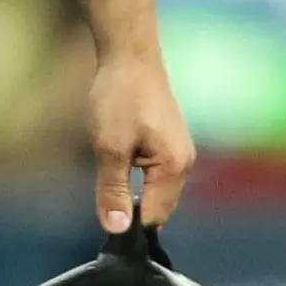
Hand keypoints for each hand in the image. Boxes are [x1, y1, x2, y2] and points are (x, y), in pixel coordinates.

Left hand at [89, 47, 192, 232]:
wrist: (130, 56)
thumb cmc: (121, 97)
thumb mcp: (109, 148)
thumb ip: (112, 191)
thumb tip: (115, 229)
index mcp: (174, 168)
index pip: (153, 218)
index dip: (128, 225)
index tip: (103, 219)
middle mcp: (184, 164)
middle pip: (158, 208)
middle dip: (132, 211)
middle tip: (101, 199)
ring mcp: (179, 152)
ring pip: (155, 192)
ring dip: (133, 194)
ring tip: (109, 179)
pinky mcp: (170, 143)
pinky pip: (155, 176)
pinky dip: (137, 179)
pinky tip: (119, 166)